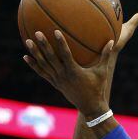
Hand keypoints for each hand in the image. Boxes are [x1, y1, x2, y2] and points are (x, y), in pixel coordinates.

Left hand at [23, 11, 137, 116]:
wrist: (90, 107)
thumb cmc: (97, 88)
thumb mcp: (102, 72)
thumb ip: (106, 56)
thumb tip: (112, 41)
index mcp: (74, 71)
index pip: (65, 54)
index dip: (60, 43)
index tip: (55, 31)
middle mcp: (63, 75)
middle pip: (50, 58)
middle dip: (43, 45)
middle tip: (37, 33)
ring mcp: (57, 80)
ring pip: (44, 65)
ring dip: (35, 53)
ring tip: (28, 41)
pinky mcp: (55, 83)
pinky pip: (42, 73)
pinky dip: (34, 65)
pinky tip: (26, 57)